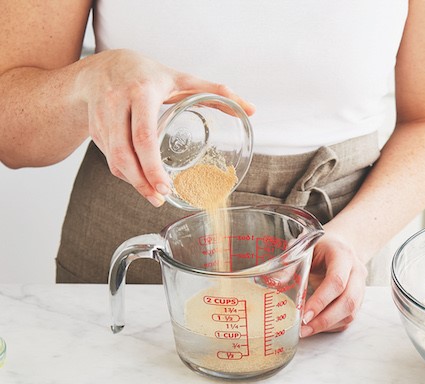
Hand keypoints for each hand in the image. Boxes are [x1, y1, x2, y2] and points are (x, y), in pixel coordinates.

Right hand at [75, 49, 254, 205]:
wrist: (100, 67)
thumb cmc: (147, 74)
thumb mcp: (181, 78)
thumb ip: (216, 92)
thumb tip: (250, 109)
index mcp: (141, 92)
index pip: (143, 134)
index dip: (152, 165)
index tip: (165, 186)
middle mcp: (116, 104)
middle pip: (125, 153)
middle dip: (142, 181)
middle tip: (160, 198)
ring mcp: (102, 119)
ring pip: (115, 160)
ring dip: (133, 183)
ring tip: (154, 196)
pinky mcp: (95, 130)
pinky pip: (109, 158)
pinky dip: (125, 173)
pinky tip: (140, 181)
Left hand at [300, 233, 367, 336]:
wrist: (341, 245)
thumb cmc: (320, 247)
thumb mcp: (303, 247)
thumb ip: (290, 263)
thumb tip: (274, 283)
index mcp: (342, 255)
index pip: (337, 281)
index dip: (321, 300)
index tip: (304, 315)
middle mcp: (356, 272)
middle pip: (347, 301)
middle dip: (324, 320)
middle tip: (303, 330)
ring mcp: (360, 288)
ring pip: (350, 313)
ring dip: (327, 326)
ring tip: (305, 331)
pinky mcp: (358, 300)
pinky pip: (348, 319)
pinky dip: (331, 326)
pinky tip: (315, 327)